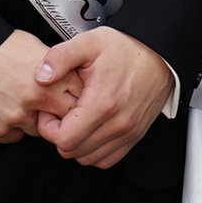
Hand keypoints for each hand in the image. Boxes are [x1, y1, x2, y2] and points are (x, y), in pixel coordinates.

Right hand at [0, 30, 78, 142]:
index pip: (81, 100)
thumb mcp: (35, 47)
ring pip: (39, 131)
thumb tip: (71, 77)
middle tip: (49, 106)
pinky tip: (1, 108)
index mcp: (52, 78)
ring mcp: (17, 117)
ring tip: (18, 101)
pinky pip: (14, 137)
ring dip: (34, 121)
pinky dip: (11, 127)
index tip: (72, 98)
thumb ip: (57, 68)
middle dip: (60, 116)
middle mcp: (37, 99)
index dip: (78, 100)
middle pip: (65, 120)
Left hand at [33, 27, 175, 168]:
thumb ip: (61, 57)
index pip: (63, 139)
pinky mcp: (135, 135)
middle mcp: (118, 123)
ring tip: (76, 121)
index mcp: (103, 103)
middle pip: (73, 151)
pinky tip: (90, 131)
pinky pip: (108, 159)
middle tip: (61, 115)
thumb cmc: (126, 48)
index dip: (48, 127)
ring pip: (89, 159)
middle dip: (60, 135)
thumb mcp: (89, 42)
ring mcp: (128, 132)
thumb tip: (41, 76)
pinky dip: (94, 151)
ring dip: (76, 144)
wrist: (160, 52)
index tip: (50, 112)